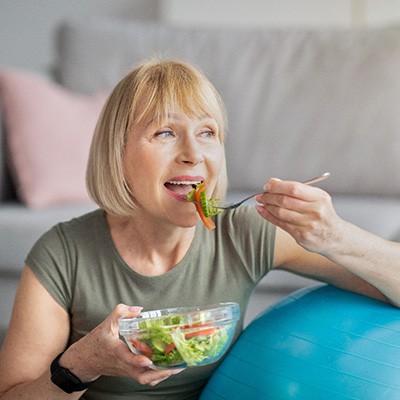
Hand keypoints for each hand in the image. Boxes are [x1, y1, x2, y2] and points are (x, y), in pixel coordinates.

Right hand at [60, 304, 183, 385]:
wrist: (85, 361)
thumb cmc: (96, 341)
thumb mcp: (106, 323)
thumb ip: (121, 312)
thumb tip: (139, 309)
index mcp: (115, 351)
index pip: (126, 359)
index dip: (137, 361)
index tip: (148, 360)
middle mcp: (122, 365)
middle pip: (141, 375)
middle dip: (159, 373)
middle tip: (175, 366)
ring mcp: (127, 371)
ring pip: (145, 380)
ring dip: (161, 376)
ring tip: (177, 367)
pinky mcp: (130, 373)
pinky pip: (145, 379)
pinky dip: (157, 376)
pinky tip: (168, 368)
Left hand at [255, 178, 341, 253]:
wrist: (335, 237)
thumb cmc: (322, 214)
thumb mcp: (316, 197)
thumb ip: (295, 189)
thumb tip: (273, 182)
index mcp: (319, 198)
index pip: (294, 188)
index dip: (277, 186)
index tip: (268, 186)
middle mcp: (315, 211)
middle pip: (285, 201)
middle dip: (269, 196)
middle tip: (260, 195)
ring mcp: (308, 224)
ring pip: (280, 213)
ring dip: (267, 206)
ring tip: (261, 202)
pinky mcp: (301, 235)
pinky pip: (280, 224)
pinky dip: (268, 216)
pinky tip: (263, 211)